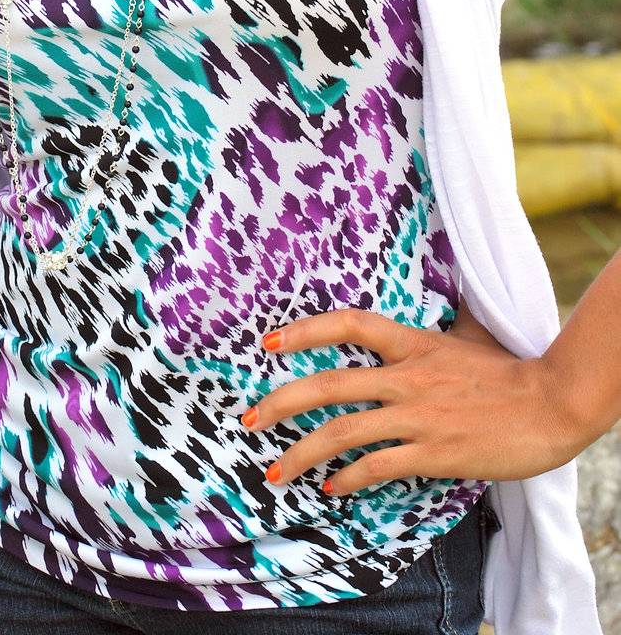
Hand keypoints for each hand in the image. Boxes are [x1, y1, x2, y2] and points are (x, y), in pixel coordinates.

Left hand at [238, 306, 582, 496]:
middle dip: (279, 404)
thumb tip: (425, 310)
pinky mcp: (433, 452)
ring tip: (276, 471)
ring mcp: (417, 415)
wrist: (550, 404)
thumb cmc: (509, 369)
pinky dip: (349, 478)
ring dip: (302, 453)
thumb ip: (434, 328)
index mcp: (412, 342)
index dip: (305, 330)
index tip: (269, 343)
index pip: (348, 323)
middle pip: (328, 385)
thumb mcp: (466, 334)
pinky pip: (378, 466)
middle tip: (248, 421)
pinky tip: (332, 488)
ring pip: (343, 432)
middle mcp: (407, 375)